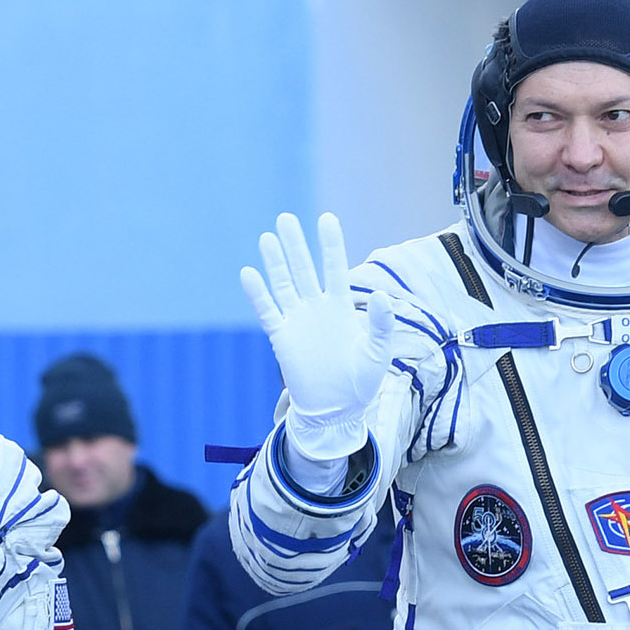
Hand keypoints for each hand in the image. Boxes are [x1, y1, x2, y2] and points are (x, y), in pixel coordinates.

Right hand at [239, 212, 397, 459]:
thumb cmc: (362, 382)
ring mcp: (298, 321)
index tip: (326, 219)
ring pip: (284, 284)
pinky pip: (267, 312)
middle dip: (295, 245)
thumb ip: (381, 323)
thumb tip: (381, 293)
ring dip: (276, 262)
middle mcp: (317, 309)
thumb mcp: (377, 352)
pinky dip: (258, 294)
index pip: (335, 268)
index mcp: (342, 308)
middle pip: (304, 270)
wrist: (337, 411)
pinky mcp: (282, 338)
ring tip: (268, 237)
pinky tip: (248, 273)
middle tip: (286, 219)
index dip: (331, 245)